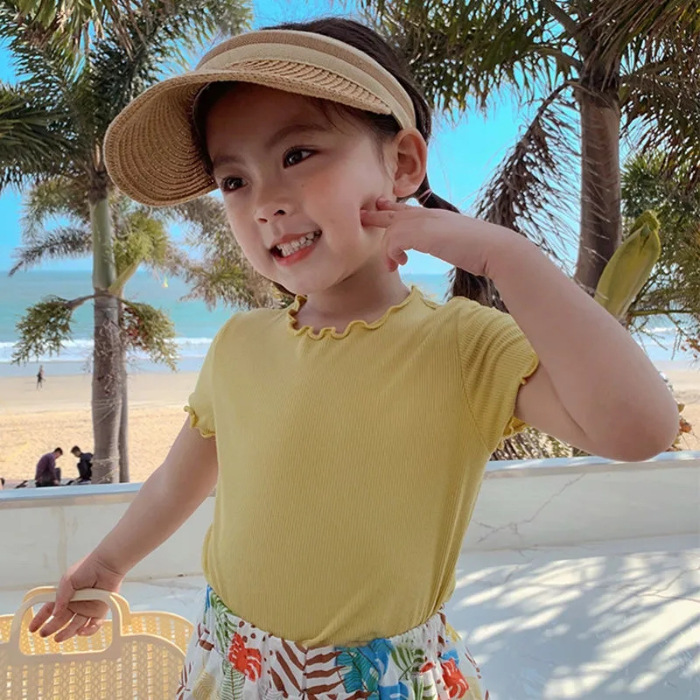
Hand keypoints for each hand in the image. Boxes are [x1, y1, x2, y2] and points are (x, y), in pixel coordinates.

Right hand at [28, 554, 124, 641]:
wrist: (106, 565)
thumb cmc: (87, 568)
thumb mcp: (68, 580)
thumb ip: (60, 597)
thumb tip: (54, 613)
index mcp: (66, 595)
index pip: (50, 609)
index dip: (41, 619)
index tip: (32, 628)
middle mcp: (76, 603)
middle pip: (61, 620)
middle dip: (51, 628)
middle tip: (44, 633)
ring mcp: (87, 608)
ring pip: (75, 625)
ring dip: (67, 633)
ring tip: (58, 638)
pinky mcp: (100, 611)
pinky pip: (94, 625)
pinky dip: (88, 631)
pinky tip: (81, 631)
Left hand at [360, 197, 515, 274]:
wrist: (494, 249)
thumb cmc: (481, 250)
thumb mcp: (457, 242)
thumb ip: (445, 240)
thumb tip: (443, 246)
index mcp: (437, 215)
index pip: (410, 209)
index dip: (394, 209)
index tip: (382, 207)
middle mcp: (429, 214)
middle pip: (395, 212)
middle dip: (377, 214)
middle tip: (362, 215)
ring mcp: (425, 221)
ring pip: (391, 229)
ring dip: (388, 249)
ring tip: (392, 265)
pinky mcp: (422, 233)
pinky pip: (393, 240)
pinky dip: (392, 254)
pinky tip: (400, 264)